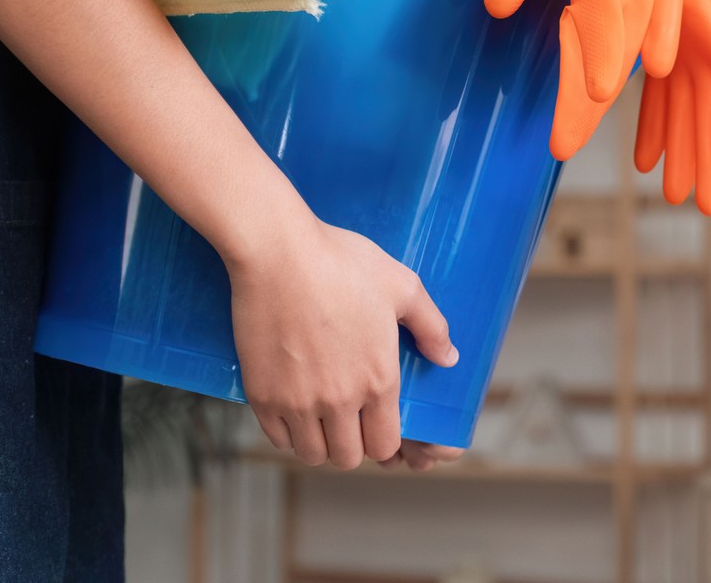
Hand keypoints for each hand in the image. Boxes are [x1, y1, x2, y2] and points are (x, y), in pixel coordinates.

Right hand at [227, 219, 457, 469]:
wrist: (278, 252)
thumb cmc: (343, 262)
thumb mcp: (402, 286)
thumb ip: (431, 326)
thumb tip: (448, 358)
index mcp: (378, 379)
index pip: (385, 445)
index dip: (383, 440)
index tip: (375, 423)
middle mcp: (340, 399)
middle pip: (347, 457)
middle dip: (352, 446)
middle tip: (347, 422)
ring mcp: (298, 401)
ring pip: (311, 454)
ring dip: (319, 443)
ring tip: (320, 419)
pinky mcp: (262, 394)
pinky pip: (277, 437)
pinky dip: (286, 432)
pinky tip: (293, 409)